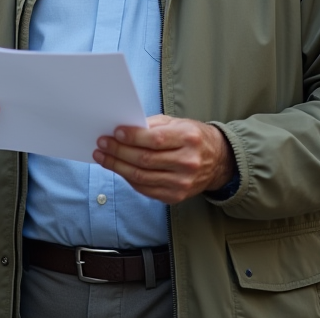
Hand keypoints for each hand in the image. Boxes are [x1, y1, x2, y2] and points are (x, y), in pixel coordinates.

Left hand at [93, 115, 235, 204]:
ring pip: (141, 177)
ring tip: (103, 157)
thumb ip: (152, 125)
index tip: (115, 133)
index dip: (132, 137)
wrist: (218, 161)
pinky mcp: (176, 196)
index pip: (155, 140)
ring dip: (117, 166)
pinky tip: (118, 169)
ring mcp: (182, 182)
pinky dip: (128, 178)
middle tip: (102, 144)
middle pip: (145, 159)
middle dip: (119, 151)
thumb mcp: (178, 123)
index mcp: (189, 139)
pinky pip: (145, 189)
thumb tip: (124, 129)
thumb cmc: (193, 138)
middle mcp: (188, 162)